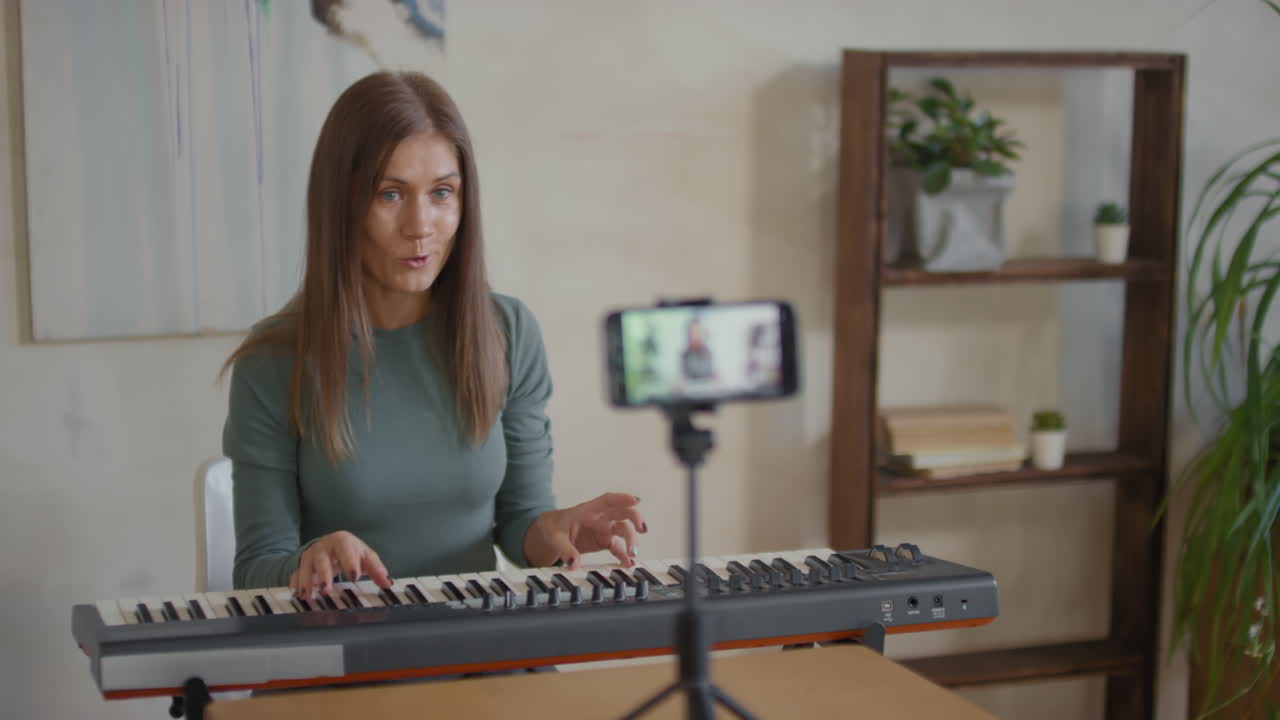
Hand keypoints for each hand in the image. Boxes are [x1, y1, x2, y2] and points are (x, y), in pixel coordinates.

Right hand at [290, 530, 390, 597]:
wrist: (332, 543)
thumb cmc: (351, 551)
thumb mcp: (365, 556)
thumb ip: (376, 569)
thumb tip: (387, 583)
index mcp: (342, 541)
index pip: (346, 549)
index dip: (350, 562)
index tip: (354, 577)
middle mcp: (324, 546)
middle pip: (322, 558)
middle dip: (323, 574)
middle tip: (326, 589)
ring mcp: (311, 555)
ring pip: (305, 566)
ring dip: (306, 582)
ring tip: (309, 596)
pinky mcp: (302, 565)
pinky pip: (295, 574)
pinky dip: (295, 584)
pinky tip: (296, 594)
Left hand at [524, 492, 647, 568]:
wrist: (547, 536)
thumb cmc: (552, 528)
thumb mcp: (554, 538)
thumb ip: (565, 550)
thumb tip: (574, 563)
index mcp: (588, 510)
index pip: (607, 500)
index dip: (622, 498)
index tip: (635, 500)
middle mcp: (600, 518)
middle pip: (623, 513)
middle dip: (635, 519)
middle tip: (641, 530)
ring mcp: (604, 529)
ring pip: (624, 530)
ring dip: (632, 540)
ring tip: (633, 553)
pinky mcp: (604, 542)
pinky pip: (618, 547)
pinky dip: (624, 555)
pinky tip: (628, 563)